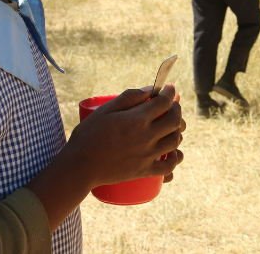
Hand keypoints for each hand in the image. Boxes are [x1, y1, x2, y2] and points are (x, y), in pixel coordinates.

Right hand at [65, 84, 184, 188]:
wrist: (80, 166)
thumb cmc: (88, 135)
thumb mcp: (105, 110)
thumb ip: (128, 98)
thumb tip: (150, 89)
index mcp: (137, 119)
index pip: (164, 102)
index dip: (170, 93)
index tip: (170, 88)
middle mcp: (147, 137)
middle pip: (174, 121)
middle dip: (177, 110)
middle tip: (173, 105)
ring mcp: (147, 155)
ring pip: (175, 141)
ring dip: (178, 131)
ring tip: (173, 126)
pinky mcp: (145, 171)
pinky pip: (169, 167)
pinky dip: (175, 159)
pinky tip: (174, 153)